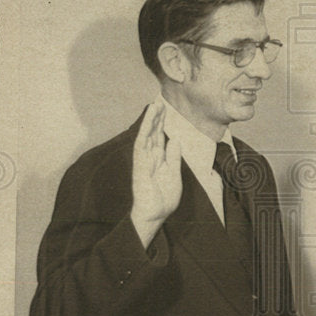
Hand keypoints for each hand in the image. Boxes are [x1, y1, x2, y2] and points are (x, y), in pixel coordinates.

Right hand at [130, 101, 181, 247]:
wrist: (156, 213)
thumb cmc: (164, 197)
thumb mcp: (175, 174)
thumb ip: (174, 157)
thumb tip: (175, 139)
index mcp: (159, 159)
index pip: (160, 137)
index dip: (162, 124)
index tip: (164, 110)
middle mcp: (150, 157)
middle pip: (153, 133)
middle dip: (156, 118)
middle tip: (158, 101)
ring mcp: (144, 160)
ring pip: (146, 136)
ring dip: (149, 121)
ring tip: (153, 106)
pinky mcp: (140, 165)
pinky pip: (141, 146)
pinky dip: (144, 133)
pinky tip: (147, 123)